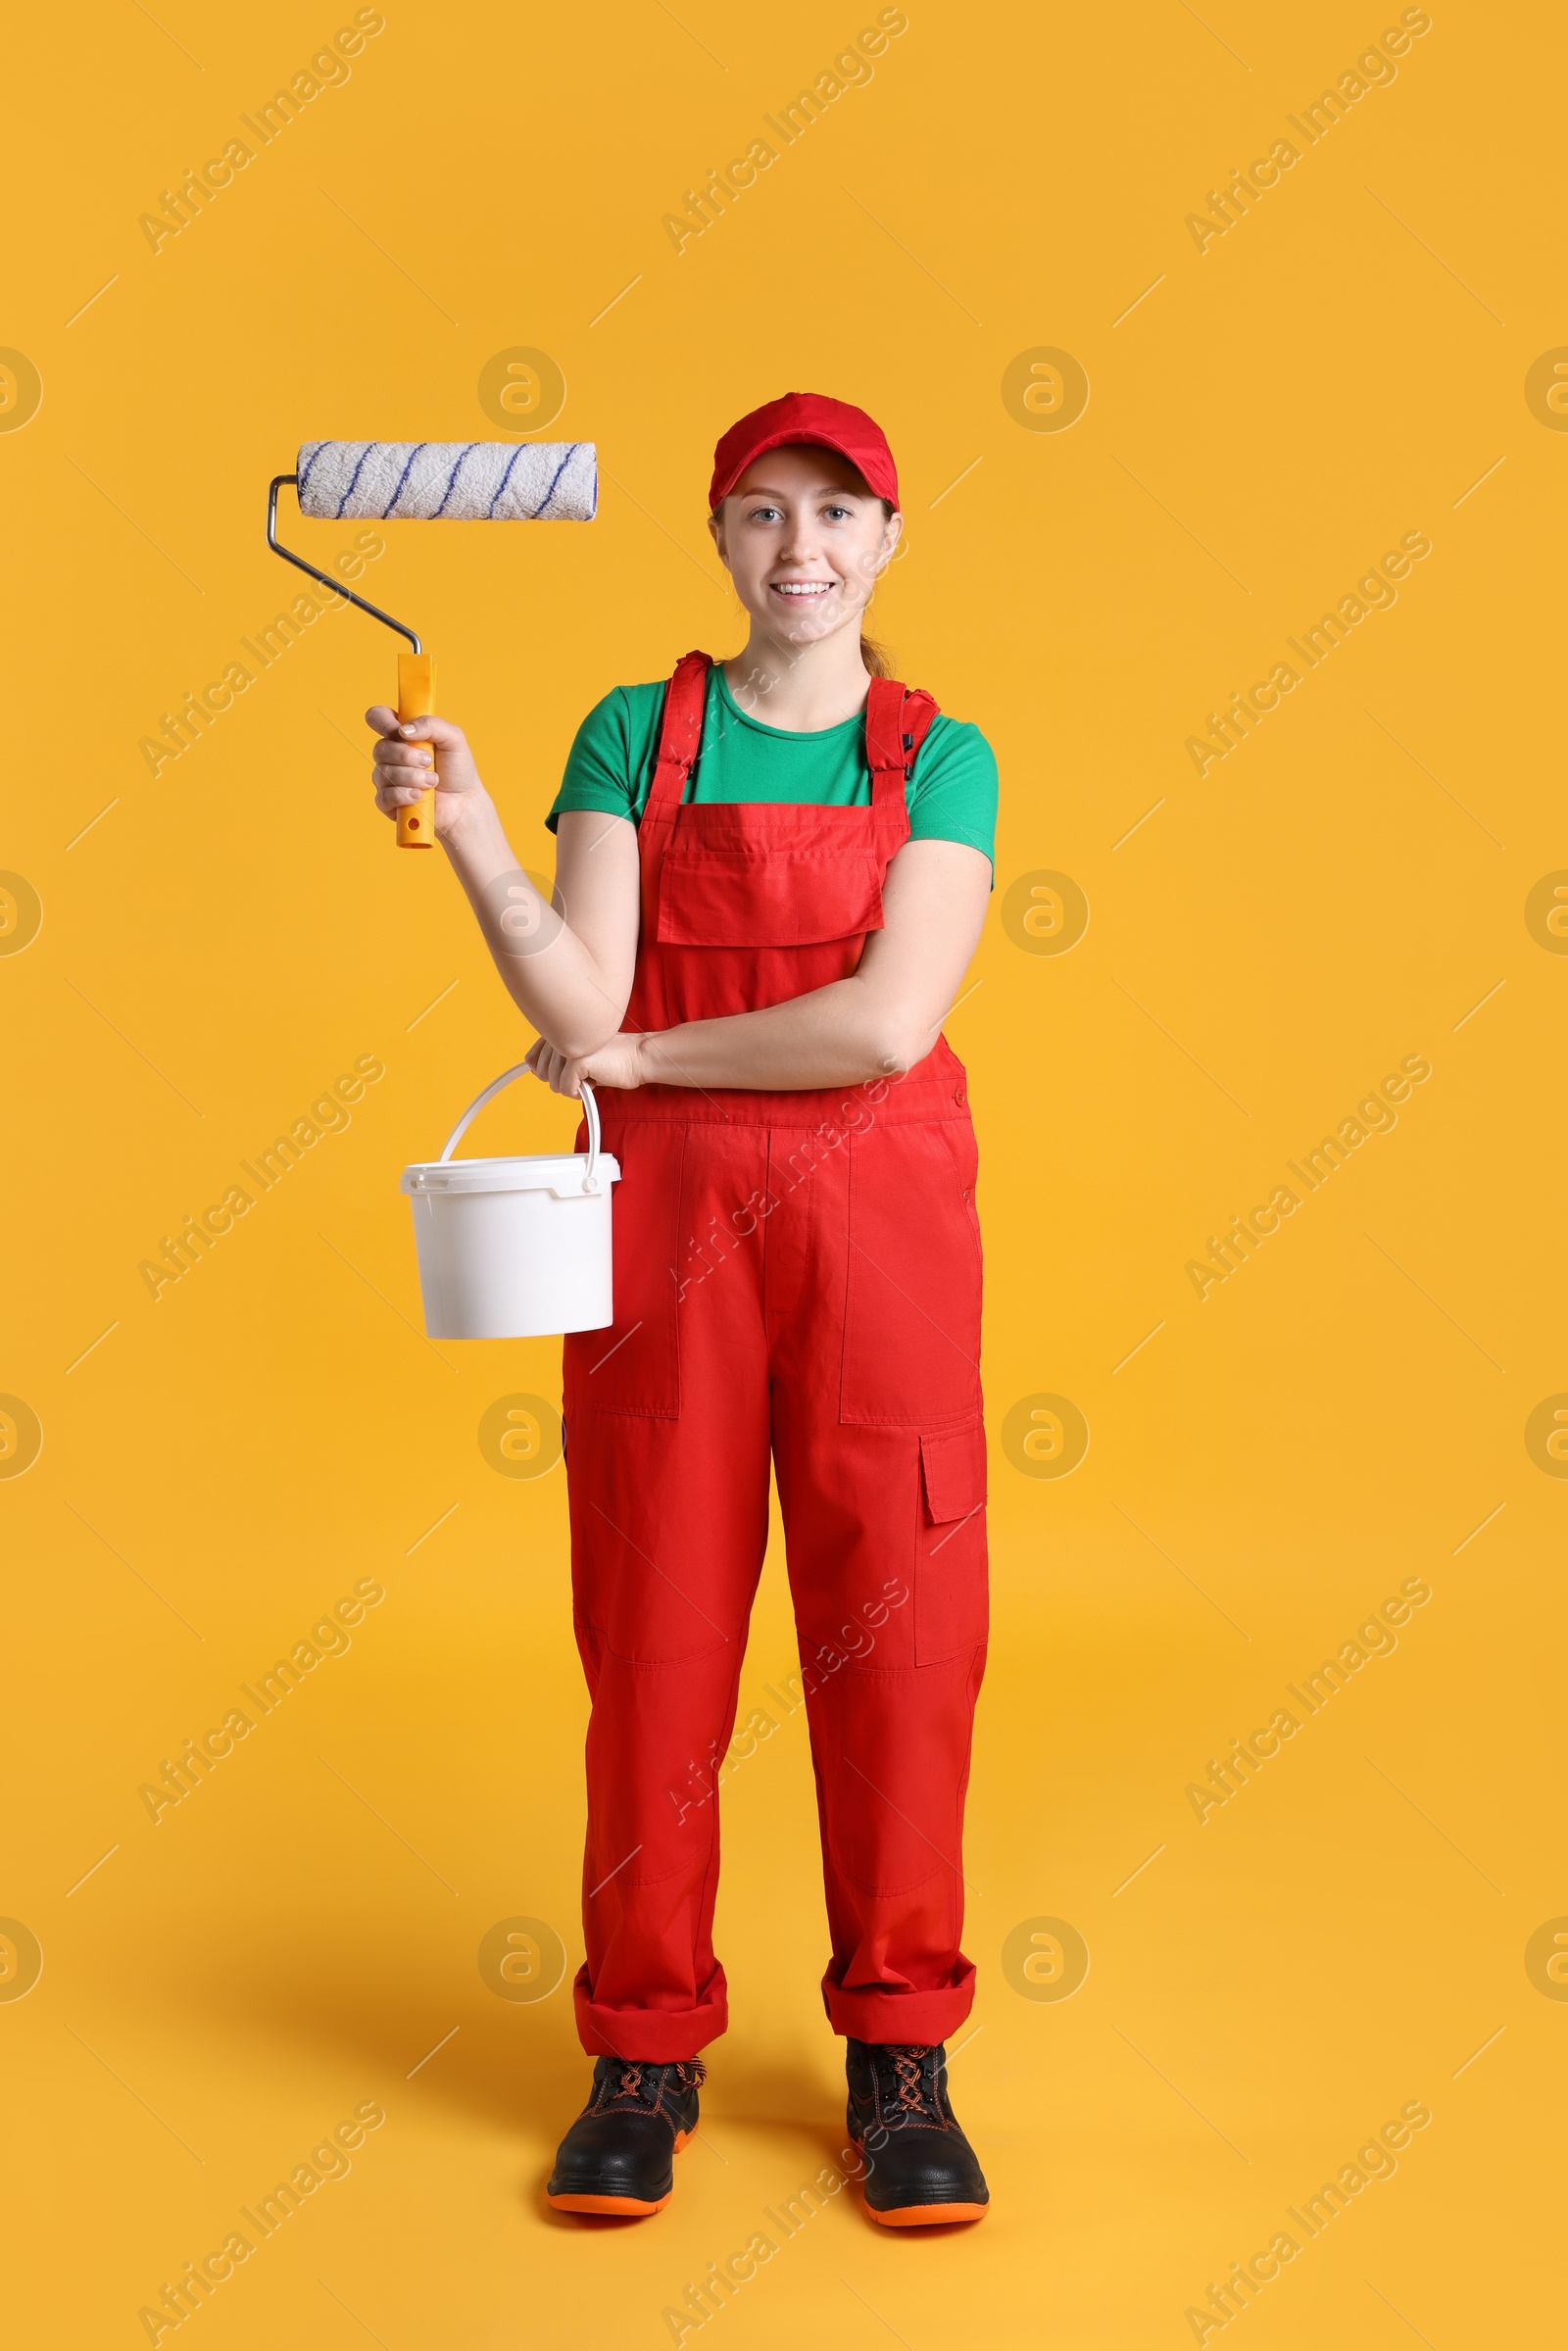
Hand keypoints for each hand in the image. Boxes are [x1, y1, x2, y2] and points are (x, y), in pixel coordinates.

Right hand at [365, 707, 490, 840]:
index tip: (401, 732)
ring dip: (412, 777)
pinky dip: (403, 795)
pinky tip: (419, 796)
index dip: (383, 722)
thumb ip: (431, 724)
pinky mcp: (387, 803)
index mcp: (402, 734)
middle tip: (429, 761)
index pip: (378, 718)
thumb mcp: (453, 739)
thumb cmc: (457, 769)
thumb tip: (403, 730)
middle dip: (406, 756)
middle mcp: (390, 755)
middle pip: (380, 748)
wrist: (464, 802)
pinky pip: (383, 796)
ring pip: (384, 773)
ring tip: (432, 781)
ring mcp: (387, 779)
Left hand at [524, 1032, 651, 1094]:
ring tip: (590, 1075)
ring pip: (552, 1083)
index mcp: (559, 1029)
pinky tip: (593, 1082)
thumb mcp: (579, 1058)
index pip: (532, 1058)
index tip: (566, 1073)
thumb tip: (532, 1069)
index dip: (545, 1072)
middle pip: (540, 1073)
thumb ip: (555, 1059)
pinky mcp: (576, 1060)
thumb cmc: (611, 1059)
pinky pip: (565, 1089)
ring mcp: (568, 1046)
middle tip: (582, 1074)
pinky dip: (579, 1093)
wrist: (638, 1058)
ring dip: (572, 1087)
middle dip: (561, 1081)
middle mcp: (561, 1034)